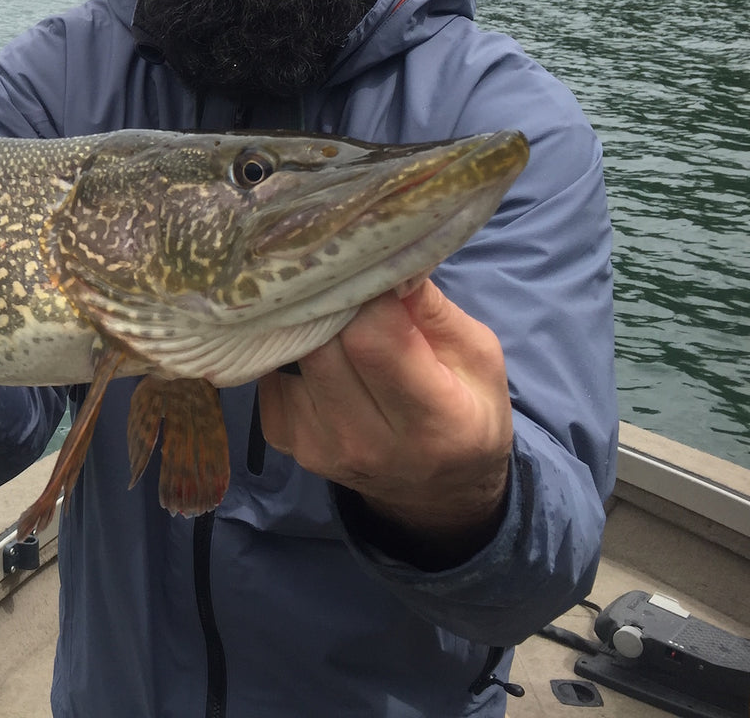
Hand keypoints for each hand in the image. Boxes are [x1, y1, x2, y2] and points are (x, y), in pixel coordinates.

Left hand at [256, 279, 512, 563]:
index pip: (373, 339)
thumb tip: (388, 260)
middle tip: (350, 289)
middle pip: (323, 345)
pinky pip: (271, 373)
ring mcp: (317, 446)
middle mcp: (367, 442)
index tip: (378, 278)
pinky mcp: (283, 439)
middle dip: (335, 306)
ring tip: (336, 320)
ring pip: (292, 354)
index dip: (371, 298)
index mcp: (433, 423)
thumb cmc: (465, 411)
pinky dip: (292, 353)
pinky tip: (320, 353)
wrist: (436, 490)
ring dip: (311, 327)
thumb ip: (432, 310)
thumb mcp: (478, 357)